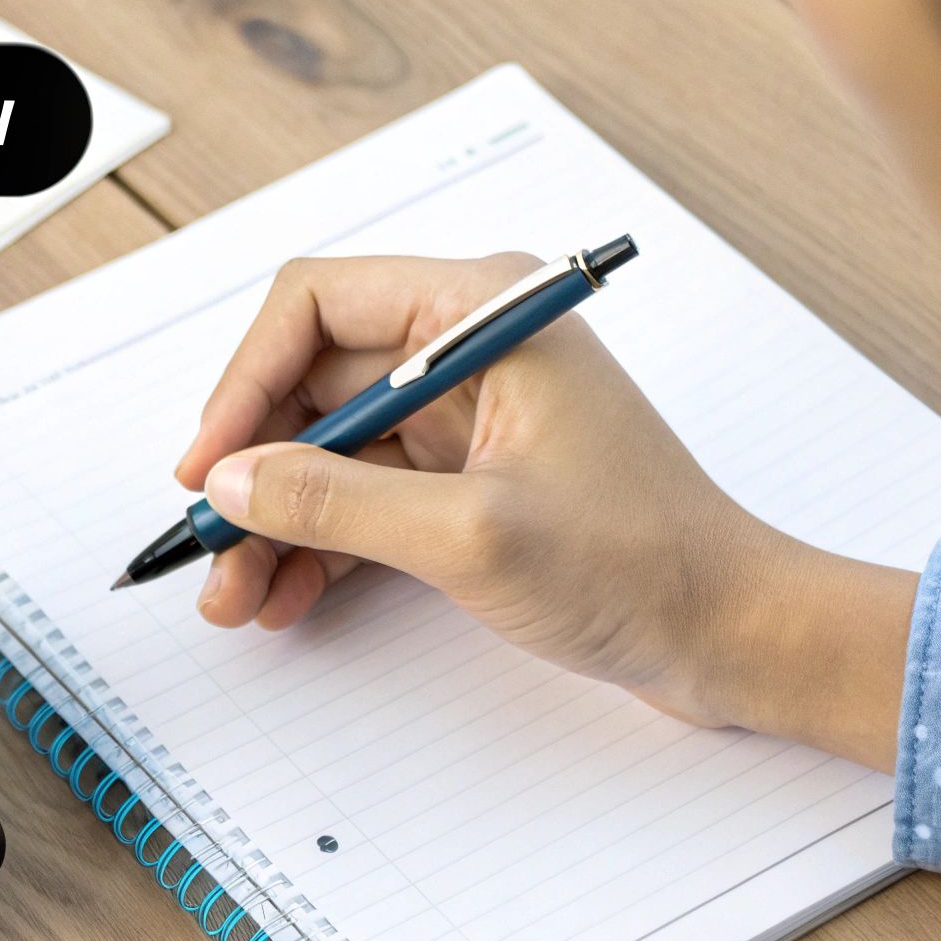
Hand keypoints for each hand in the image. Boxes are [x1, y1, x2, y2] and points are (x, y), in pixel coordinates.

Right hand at [175, 253, 915, 770]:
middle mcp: (464, 348)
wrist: (730, 634)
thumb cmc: (641, 563)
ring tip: (235, 597)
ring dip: (273, 520)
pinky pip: (358, 496)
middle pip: (308, 385)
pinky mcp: (461, 476)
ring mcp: (462, 416)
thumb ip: (337, 500)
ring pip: (324, 450)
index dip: (244, 382)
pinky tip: (285, 598)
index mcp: (480, 314)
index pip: (315, 306)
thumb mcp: (470, 533)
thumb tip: (232, 480)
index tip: (210, 466)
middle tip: (209, 548)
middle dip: (252, 472)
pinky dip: (316, 543)